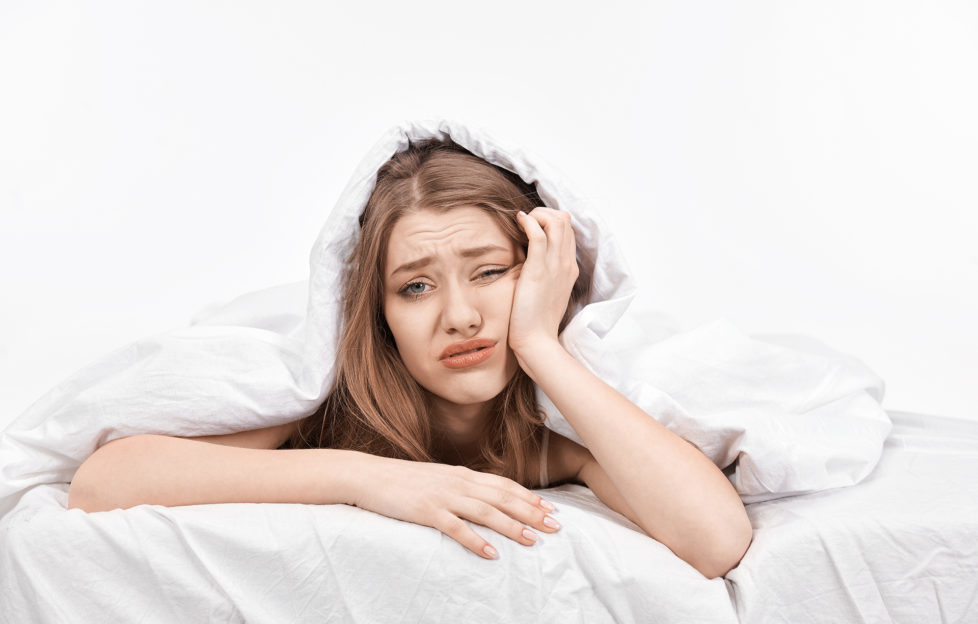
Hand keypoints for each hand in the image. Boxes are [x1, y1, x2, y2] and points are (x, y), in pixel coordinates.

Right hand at [351, 454, 560, 558]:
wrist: (368, 475)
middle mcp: (458, 483)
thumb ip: (461, 486)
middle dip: (531, 513)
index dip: (529, 497)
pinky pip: (456, 528)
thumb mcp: (438, 478)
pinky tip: (491, 553)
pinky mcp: (427, 512)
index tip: (550, 509)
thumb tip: (483, 498)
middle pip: (502, 498)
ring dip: (511, 526)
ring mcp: (443, 497)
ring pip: (486, 512)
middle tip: (555, 526)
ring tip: (532, 540)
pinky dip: (476, 541)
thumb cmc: (403, 480)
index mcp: (462, 474)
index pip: (504, 486)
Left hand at [509, 207, 578, 358]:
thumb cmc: (535, 321)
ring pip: (556, 221)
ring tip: (522, 222)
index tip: (533, 227)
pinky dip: (529, 221)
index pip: (568, 231)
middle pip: (565, 220)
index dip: (551, 221)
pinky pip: (538, 233)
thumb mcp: (545, 293)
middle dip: (545, 212)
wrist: (537, 341)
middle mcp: (565, 263)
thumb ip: (543, 275)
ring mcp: (555, 265)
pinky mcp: (539, 270)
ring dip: (538, 213)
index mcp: (568, 269)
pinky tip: (518, 223)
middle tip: (527, 222)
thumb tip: (528, 262)